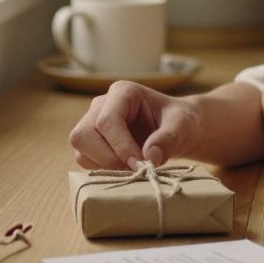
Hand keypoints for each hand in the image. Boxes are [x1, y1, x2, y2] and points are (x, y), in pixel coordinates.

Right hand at [68, 81, 201, 169]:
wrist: (180, 130)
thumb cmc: (181, 121)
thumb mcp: (183, 126)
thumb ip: (168, 139)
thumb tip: (149, 158)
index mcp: (123, 92)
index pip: (107, 120)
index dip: (120, 146)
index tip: (141, 164)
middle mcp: (102, 105)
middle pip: (82, 134)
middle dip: (107, 157)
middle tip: (134, 169)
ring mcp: (93, 122)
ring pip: (80, 148)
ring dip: (103, 164)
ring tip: (132, 168)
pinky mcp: (93, 142)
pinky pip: (85, 159)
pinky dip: (102, 169)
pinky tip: (125, 168)